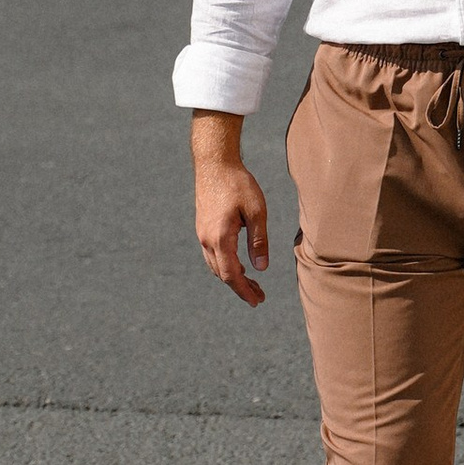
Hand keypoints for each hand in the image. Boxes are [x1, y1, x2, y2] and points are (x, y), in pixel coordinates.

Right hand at [192, 112, 271, 304]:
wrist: (214, 163)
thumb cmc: (238, 183)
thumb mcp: (256, 211)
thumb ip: (258, 240)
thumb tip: (261, 268)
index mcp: (220, 237)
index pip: (231, 274)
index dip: (244, 291)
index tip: (257, 301)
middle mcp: (207, 239)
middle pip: (222, 273)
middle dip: (240, 287)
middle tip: (259, 296)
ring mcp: (202, 233)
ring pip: (215, 265)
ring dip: (232, 276)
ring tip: (251, 283)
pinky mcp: (202, 227)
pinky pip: (212, 254)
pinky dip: (225, 264)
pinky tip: (238, 263)